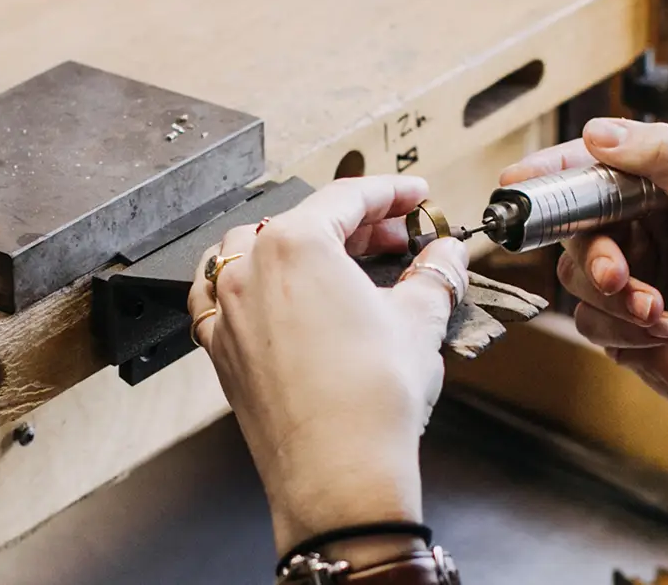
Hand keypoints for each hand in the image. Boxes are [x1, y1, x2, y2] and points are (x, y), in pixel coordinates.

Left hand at [190, 176, 470, 555]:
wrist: (337, 475)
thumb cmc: (370, 400)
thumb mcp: (420, 321)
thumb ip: (434, 274)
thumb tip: (446, 256)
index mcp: (296, 245)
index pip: (347, 197)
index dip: (390, 192)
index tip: (414, 196)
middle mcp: (250, 270)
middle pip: (302, 222)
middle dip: (355, 224)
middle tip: (397, 236)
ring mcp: (228, 312)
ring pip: (253, 251)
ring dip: (297, 245)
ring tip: (339, 262)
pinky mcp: (222, 351)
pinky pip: (222, 297)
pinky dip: (248, 284)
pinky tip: (273, 294)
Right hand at [502, 118, 667, 468]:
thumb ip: (666, 158)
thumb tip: (599, 134)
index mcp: (665, 195)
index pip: (598, 169)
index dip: (556, 173)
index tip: (520, 179)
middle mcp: (642, 233)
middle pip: (576, 225)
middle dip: (594, 253)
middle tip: (616, 273)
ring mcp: (628, 280)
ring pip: (574, 275)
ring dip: (614, 296)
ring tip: (656, 309)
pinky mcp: (618, 326)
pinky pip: (586, 318)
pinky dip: (621, 328)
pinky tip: (662, 332)